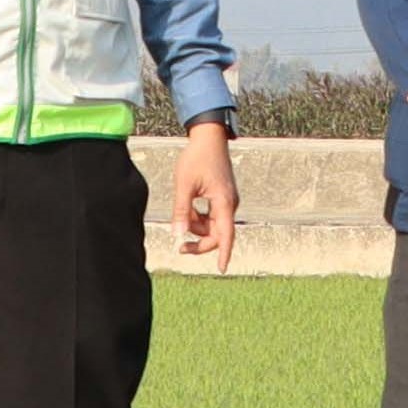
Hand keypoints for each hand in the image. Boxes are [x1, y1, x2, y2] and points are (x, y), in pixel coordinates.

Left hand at [174, 118, 239, 269]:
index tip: (222, 269)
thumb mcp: (184, 185)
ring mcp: (227, 200)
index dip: (223, 253)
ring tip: (182, 209)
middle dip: (199, 241)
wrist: (209, 138)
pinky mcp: (223, 197)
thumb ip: (181, 211)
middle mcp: (229, 204)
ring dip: (197, 225)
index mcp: (223, 202)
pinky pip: (212, 216)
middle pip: (218, 234)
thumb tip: (177, 234)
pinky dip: (200, 217)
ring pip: (213, 225)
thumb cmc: (197, 158)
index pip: (225, 235)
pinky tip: (189, 204)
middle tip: (179, 246)